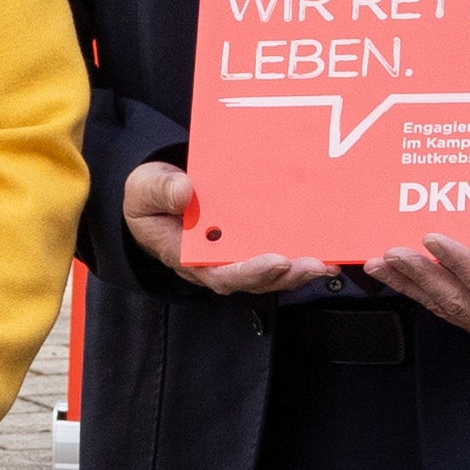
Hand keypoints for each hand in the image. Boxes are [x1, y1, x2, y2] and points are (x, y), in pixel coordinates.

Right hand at [119, 160, 318, 302]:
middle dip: (285, 275)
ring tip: (326, 264)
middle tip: (314, 264)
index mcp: (188, 257)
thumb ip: (159, 190)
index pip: (221, 273)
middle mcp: (216, 264)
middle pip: (254, 279)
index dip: (249, 271)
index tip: (275, 261)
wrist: (156, 193)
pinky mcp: (250, 244)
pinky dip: (301, 256)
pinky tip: (326, 250)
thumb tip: (184, 191)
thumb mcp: (144, 189)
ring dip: (299, 272)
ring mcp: (235, 257)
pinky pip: (277, 256)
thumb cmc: (149, 196)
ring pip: (271, 274)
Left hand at [371, 221, 469, 354]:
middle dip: (422, 276)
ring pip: (440, 305)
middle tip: (393, 252)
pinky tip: (387, 270)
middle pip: (456, 302)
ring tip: (378, 261)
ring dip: (408, 283)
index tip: (435, 239)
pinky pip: (437, 303)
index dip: (462, 264)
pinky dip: (411, 286)